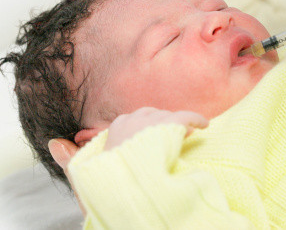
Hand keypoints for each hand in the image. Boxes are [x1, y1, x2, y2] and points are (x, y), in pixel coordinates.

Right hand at [48, 107, 208, 216]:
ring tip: (185, 135)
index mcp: (110, 132)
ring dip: (176, 126)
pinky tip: (203, 125)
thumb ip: (73, 160)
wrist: (126, 198)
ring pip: (166, 117)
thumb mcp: (85, 179)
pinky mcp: (168, 125)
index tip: (151, 140)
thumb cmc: (106, 192)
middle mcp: (127, 121)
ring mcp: (148, 123)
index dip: (143, 131)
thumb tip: (54, 142)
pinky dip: (196, 120)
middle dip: (160, 126)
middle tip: (171, 138)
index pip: (129, 123)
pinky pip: (185, 117)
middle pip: (148, 116)